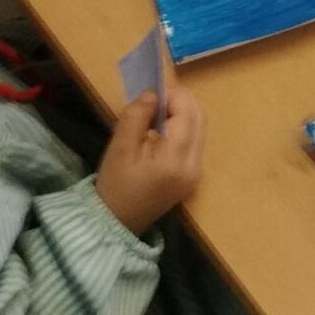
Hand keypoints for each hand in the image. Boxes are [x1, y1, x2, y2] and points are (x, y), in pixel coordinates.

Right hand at [94, 84, 206, 234]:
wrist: (116, 223)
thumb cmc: (115, 185)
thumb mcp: (120, 147)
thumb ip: (137, 115)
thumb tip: (153, 93)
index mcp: (176, 160)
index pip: (187, 113)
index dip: (173, 95)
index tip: (151, 91)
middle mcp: (194, 166)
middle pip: (199, 117)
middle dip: (180, 101)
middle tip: (154, 98)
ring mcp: (196, 173)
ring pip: (199, 128)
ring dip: (182, 113)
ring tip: (155, 113)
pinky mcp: (192, 177)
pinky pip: (194, 141)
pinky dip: (182, 127)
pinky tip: (161, 129)